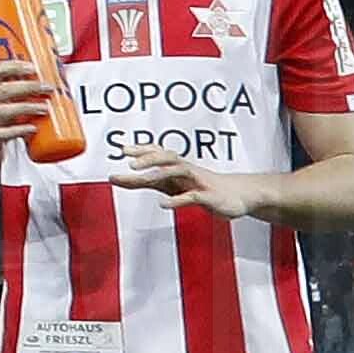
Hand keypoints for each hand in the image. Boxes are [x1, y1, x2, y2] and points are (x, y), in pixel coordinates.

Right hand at [0, 50, 61, 152]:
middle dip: (28, 86)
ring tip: (45, 108)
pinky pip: (1, 134)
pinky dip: (18, 130)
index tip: (33, 66)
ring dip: (26, 107)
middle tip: (48, 88)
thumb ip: (22, 95)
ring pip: (2, 110)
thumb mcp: (4, 106)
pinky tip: (32, 128)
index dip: (14, 66)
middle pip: (2, 89)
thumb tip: (52, 86)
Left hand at [106, 145, 271, 219]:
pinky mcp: (209, 197)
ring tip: (140, 176)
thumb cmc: (200, 187)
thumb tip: (114, 178)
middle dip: (149, 157)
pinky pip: (193, 196)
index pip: (159, 153)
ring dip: (159, 172)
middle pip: (168, 157)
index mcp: (178, 166)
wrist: (239, 196)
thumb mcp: (170, 184)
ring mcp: (198, 182)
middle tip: (130, 163)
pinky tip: (163, 204)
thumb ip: (143, 182)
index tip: (122, 148)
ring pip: (179, 171)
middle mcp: (187, 170)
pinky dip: (177, 199)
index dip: (142, 149)